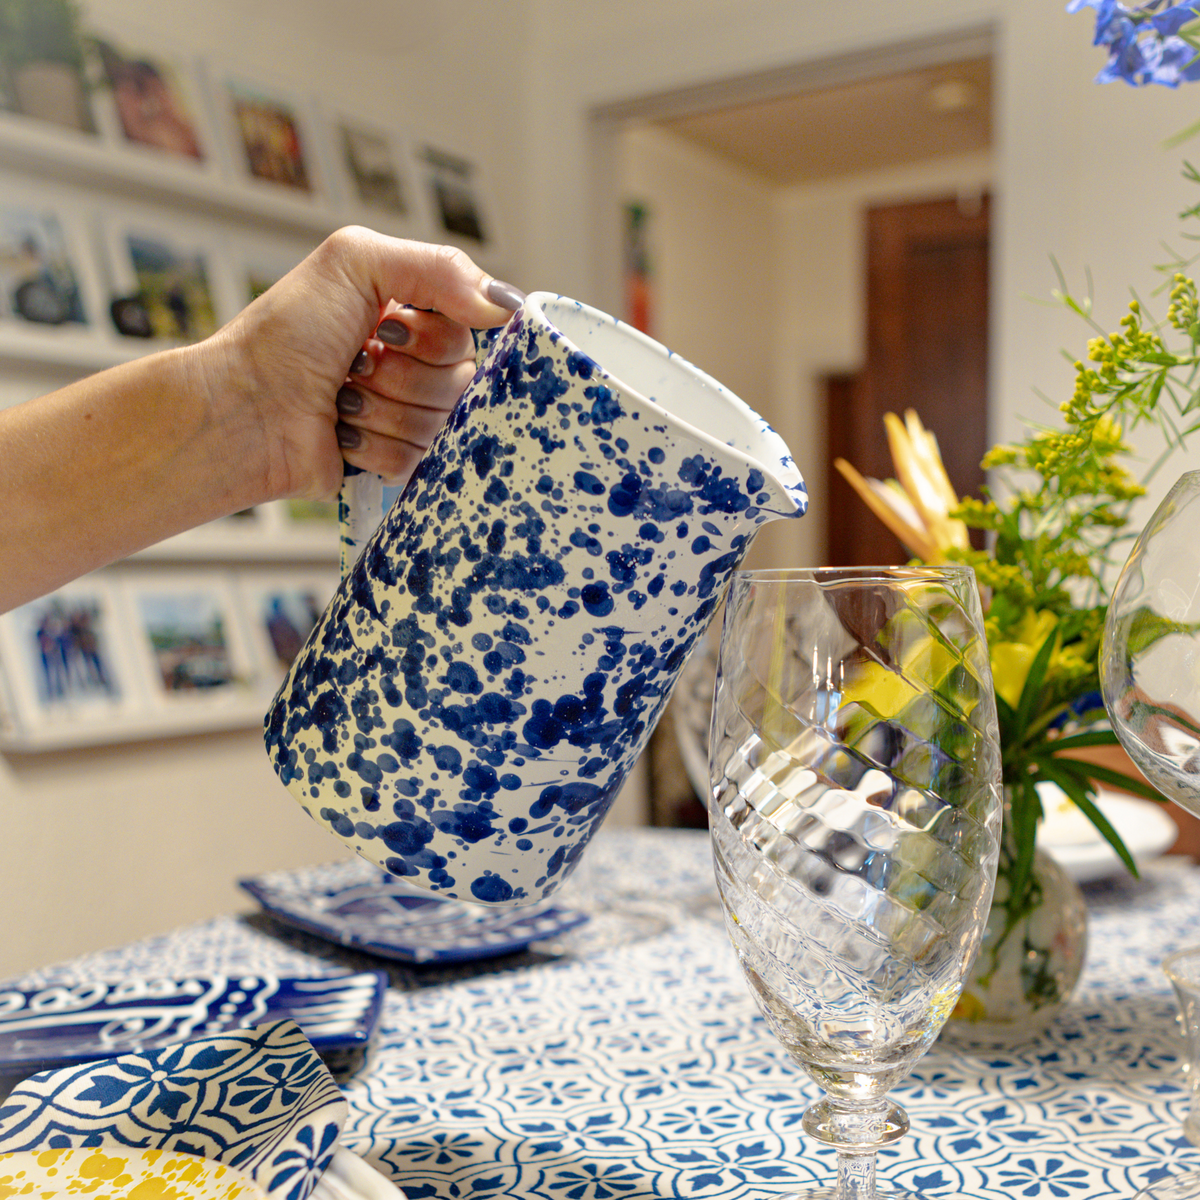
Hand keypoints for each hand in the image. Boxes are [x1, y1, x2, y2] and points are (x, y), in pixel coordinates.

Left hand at [212, 227, 523, 501]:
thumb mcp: (355, 263)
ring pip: (442, 424)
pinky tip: (342, 434)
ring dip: (384, 410)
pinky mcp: (395, 463)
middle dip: (403, 374)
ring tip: (341, 400)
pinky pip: (421, 461)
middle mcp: (414, 365)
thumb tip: (508, 305)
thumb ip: (440, 268)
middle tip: (355, 363)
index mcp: (411, 315)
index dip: (434, 336)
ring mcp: (405, 416)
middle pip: (463, 381)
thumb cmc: (284, 336)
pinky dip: (375, 447)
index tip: (387, 327)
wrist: (243, 410)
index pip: (470, 331)